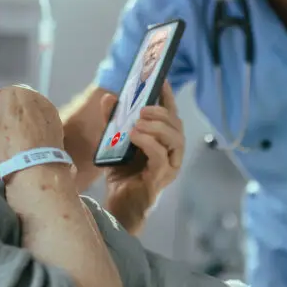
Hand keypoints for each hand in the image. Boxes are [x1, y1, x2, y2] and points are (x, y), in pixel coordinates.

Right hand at [0, 85, 64, 167]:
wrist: (36, 167)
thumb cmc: (4, 146)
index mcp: (12, 90)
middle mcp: (32, 93)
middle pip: (14, 102)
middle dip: (10, 114)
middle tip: (6, 136)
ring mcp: (48, 106)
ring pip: (29, 110)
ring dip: (24, 120)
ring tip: (20, 141)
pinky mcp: (57, 120)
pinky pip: (41, 120)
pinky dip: (36, 127)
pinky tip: (33, 142)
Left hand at [103, 81, 183, 221]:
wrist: (118, 206)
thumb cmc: (121, 175)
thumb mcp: (114, 143)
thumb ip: (112, 121)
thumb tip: (109, 97)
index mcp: (164, 142)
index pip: (171, 115)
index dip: (168, 97)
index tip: (162, 80)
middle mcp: (172, 153)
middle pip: (177, 126)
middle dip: (161, 112)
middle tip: (142, 108)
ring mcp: (169, 167)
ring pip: (175, 140)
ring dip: (157, 126)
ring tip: (137, 122)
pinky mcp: (160, 179)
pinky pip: (161, 157)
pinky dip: (149, 143)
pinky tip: (134, 135)